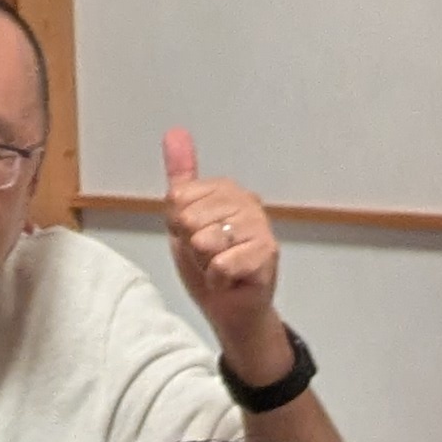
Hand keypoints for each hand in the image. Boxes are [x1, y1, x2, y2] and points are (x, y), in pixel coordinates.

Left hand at [159, 129, 290, 380]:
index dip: (178, 227)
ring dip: (205, 265)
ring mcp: (259, 227)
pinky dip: (218, 280)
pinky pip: (220, 265)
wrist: (230, 309)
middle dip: (192, 247)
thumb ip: (181, 176)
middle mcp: (246, 201)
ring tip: (221, 267)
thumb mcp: (183, 219)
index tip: (195, 238)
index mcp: (225, 189)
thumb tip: (175, 132)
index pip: (177, 199)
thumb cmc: (209, 265)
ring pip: (203, 242)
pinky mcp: (267, 254)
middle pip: (188, 219)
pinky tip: (232, 280)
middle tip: (210, 257)